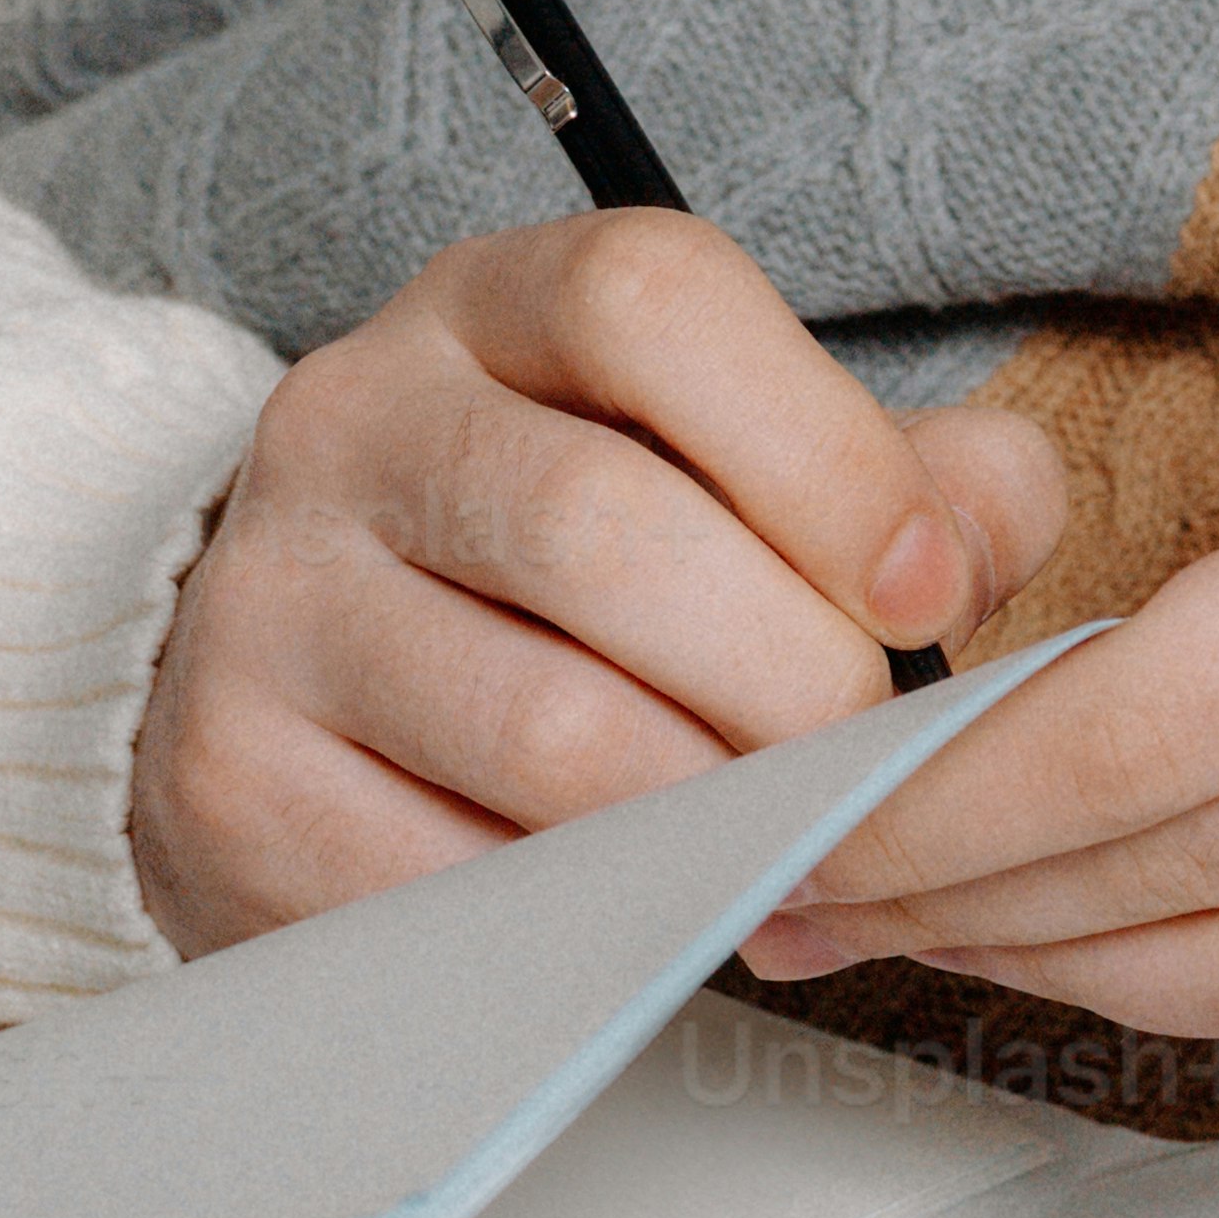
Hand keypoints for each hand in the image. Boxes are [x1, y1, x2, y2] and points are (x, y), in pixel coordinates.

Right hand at [126, 207, 1068, 955]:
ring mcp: (271, 598)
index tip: (926, 590)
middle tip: (858, 760)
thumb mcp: (727, 470)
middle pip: (598, 527)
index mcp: (491, 306)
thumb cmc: (566, 579)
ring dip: (709, 816)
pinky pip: (460, 877)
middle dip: (789, 676)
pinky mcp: (236, 777)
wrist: (298, 688)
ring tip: (769, 841)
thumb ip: (903, 482)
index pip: (647, 300)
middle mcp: (354, 419)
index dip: (822, 448)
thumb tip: (982, 536)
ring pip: (543, 728)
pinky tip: (637, 899)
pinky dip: (592, 917)